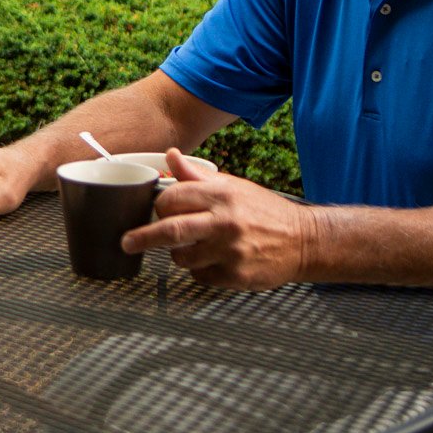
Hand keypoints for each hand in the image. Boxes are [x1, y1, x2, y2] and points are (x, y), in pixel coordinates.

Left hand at [122, 149, 318, 289]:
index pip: (172, 198)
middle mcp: (225, 222)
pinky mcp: (237, 276)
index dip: (159, 206)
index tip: (157, 211)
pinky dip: (200, 270)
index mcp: (222, 195)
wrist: (305, 240)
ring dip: (179, 254)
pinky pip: (200, 276)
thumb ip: (197, 176)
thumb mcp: (233, 186)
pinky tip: (214, 260)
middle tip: (127, 243)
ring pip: (182, 257)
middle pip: (170, 230)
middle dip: (142, 238)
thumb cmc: (264, 211)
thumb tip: (171, 155)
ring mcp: (231, 251)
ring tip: (193, 247)